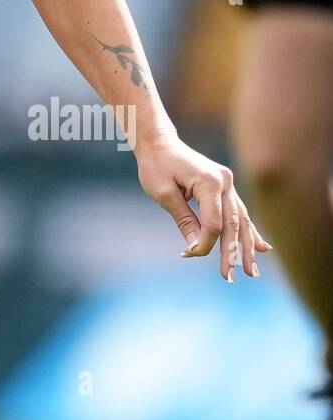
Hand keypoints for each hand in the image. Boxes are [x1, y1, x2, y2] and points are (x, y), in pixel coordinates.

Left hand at [135, 133, 271, 279]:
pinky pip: (239, 211)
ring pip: (241, 219)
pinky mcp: (226, 185)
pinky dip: (248, 230)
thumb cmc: (156, 165)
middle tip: (231, 277)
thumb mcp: (163, 193)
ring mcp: (228, 182)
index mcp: (209, 182)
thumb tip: (196, 248)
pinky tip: (262, 248)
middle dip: (232, 253)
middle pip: (232, 224)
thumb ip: (183, 219)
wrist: (158, 142)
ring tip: (251, 271)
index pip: (214, 222)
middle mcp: (225, 181)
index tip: (187, 254)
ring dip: (246, 246)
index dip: (204, 242)